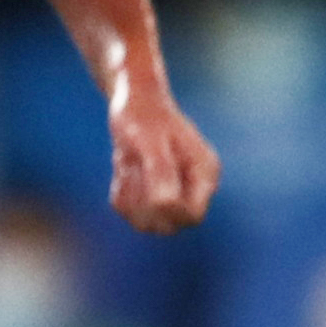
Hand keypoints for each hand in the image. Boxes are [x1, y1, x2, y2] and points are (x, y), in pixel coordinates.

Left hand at [105, 74, 218, 235]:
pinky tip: (124, 166)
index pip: (191, 216)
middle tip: (134, 168)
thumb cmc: (143, 116)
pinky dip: (121, 192)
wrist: (132, 101)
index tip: (148, 182)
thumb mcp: (150, 141)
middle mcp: (191, 187)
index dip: (167, 210)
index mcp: (204, 174)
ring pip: (147, 222)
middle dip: (145, 204)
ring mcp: (172, 191)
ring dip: (131, 197)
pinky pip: (129, 211)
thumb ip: (161, 171)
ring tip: (129, 163)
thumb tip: (165, 205)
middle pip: (170, 225)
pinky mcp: (149, 192)